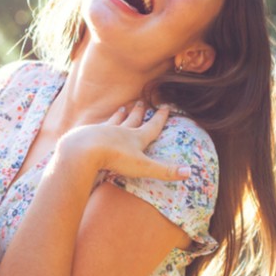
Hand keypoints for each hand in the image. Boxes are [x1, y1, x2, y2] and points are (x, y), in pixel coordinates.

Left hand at [57, 102, 189, 181]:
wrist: (85, 149)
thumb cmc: (116, 158)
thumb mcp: (143, 167)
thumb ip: (165, 171)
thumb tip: (190, 172)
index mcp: (136, 138)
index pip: (152, 127)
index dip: (160, 118)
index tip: (166, 107)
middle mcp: (121, 131)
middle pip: (133, 119)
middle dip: (139, 112)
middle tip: (142, 102)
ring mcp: (104, 131)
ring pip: (115, 121)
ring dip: (120, 115)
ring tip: (122, 108)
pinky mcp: (88, 134)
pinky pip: (96, 128)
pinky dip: (99, 126)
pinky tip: (96, 125)